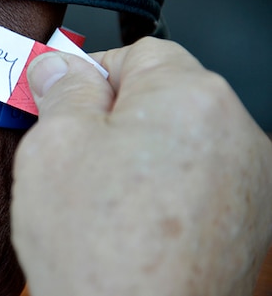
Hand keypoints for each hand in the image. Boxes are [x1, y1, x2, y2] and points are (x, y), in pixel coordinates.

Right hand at [11, 37, 271, 295]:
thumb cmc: (99, 252)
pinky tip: (133, 216)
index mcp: (192, 97)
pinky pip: (198, 174)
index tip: (67, 97)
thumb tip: (59, 67)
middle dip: (117, 113)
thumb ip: (62, 90)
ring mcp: (250, 179)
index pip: (140, 51)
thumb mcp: (55, 144)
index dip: (95, 73)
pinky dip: (165, 183)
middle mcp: (237, 132)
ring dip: (142, 149)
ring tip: (105, 192)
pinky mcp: (248, 218)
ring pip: (181, 135)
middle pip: (165, 93)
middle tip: (78, 148)